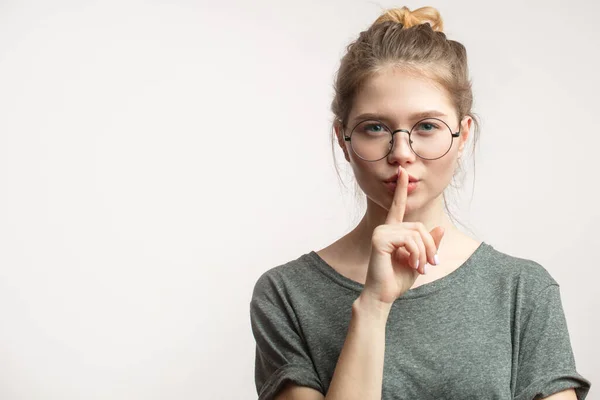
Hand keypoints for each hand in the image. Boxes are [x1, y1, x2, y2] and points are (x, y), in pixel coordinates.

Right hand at [362, 166, 444, 304]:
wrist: (383, 295)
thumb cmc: (397, 280)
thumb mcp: (420, 260)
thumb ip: (429, 244)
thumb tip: (440, 227)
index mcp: (392, 231)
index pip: (398, 206)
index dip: (402, 189)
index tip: (404, 173)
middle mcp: (385, 228)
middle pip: (419, 226)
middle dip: (430, 246)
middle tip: (431, 265)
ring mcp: (381, 232)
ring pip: (416, 234)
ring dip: (424, 253)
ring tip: (421, 268)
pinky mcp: (380, 239)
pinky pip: (409, 240)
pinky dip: (417, 254)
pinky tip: (414, 266)